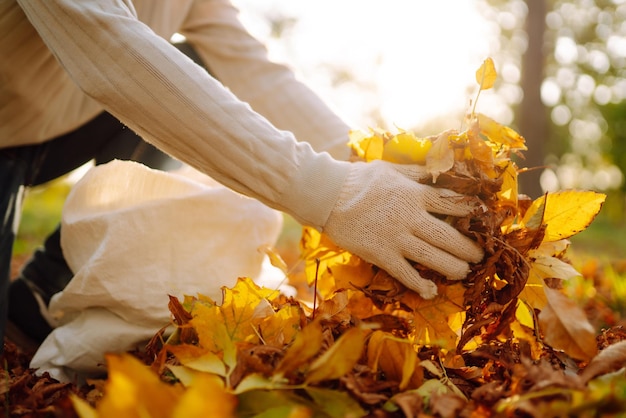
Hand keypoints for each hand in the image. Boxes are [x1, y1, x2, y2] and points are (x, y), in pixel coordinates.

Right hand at [323, 160, 482, 298]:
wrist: (327, 195)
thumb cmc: (359, 179)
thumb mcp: (392, 169)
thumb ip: (417, 174)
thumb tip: (440, 173)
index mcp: (415, 194)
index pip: (452, 204)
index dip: (471, 214)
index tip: (483, 221)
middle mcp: (411, 217)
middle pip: (448, 236)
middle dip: (468, 248)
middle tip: (478, 256)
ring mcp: (396, 237)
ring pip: (433, 257)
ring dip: (453, 267)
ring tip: (463, 272)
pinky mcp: (381, 254)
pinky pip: (405, 273)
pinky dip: (420, 284)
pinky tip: (431, 291)